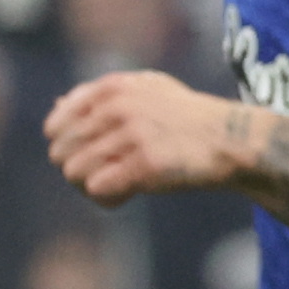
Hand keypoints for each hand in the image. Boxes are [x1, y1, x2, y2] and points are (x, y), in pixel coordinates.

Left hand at [44, 70, 254, 203]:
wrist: (232, 140)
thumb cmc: (189, 119)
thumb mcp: (147, 91)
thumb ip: (103, 96)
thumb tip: (57, 107)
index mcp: (112, 88)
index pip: (56, 124)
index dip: (68, 147)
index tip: (94, 157)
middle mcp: (118, 107)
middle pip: (60, 152)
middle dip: (78, 170)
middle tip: (105, 177)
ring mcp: (132, 135)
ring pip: (74, 173)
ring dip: (92, 187)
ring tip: (117, 188)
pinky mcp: (146, 166)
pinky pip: (98, 190)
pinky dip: (108, 199)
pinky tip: (127, 196)